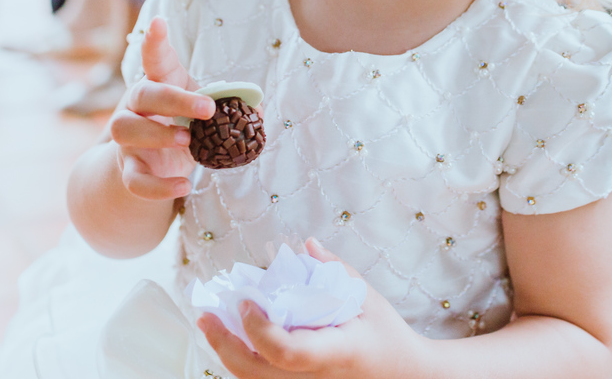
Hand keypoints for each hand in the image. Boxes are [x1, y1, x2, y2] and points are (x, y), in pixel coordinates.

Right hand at [109, 16, 213, 200]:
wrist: (150, 166)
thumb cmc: (183, 126)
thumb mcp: (205, 114)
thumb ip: (231, 108)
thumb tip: (260, 110)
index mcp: (159, 85)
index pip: (155, 59)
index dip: (155, 41)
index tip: (160, 22)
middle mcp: (136, 107)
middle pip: (142, 93)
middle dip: (174, 99)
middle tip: (207, 108)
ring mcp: (128, 139)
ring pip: (125, 130)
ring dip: (156, 134)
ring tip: (187, 141)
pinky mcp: (129, 169)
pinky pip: (134, 180)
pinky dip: (158, 187)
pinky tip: (184, 186)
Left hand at [198, 239, 423, 378]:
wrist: (405, 376)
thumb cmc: (389, 337)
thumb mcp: (369, 299)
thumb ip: (336, 271)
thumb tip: (306, 245)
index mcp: (334, 352)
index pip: (286, 351)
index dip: (259, 328)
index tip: (247, 300)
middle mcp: (314, 377)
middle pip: (255, 373)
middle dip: (223, 344)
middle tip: (206, 315)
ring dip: (227, 352)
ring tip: (213, 324)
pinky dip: (243, 360)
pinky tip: (234, 338)